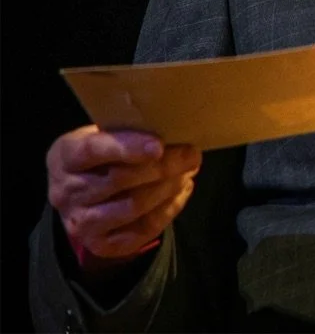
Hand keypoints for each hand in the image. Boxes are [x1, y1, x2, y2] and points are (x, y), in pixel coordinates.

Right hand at [46, 125, 200, 263]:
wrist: (81, 193)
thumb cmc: (102, 154)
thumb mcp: (104, 135)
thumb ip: (130, 132)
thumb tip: (175, 130)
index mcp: (64, 156)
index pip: (92, 150)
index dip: (127, 147)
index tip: (159, 145)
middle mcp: (65, 192)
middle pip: (119, 179)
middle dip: (163, 166)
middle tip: (191, 154)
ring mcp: (80, 222)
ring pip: (133, 206)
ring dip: (169, 187)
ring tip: (188, 172)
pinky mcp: (100, 244)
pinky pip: (142, 229)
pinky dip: (169, 209)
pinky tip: (182, 190)